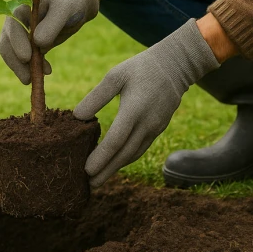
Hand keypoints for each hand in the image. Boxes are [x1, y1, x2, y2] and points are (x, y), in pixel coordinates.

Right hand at [0, 0, 98, 83]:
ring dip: (21, 68)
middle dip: (15, 61)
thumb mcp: (63, 8)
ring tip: (34, 79)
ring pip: (12, 54)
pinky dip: (32, 67)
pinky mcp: (28, 45)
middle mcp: (15, 22)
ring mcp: (20, 34)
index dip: (17, 42)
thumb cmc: (68, 2)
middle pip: (7, 43)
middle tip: (27, 78)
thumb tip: (37, 43)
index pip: (13, 26)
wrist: (74, 6)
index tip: (27, 57)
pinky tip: (46, 71)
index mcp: (20, 8)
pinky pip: (24, 60)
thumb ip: (52, 23)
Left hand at [74, 19, 219, 186]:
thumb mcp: (116, 75)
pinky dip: (126, 159)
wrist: (175, 66)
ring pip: (133, 154)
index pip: (116, 140)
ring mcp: (155, 128)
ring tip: (98, 179)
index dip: (101, 157)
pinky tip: (115, 164)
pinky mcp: (158, 129)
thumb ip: (97, 97)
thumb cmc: (140, 68)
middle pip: (124, 154)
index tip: (86, 170)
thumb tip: (77, 116)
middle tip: (88, 185)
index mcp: (134, 110)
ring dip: (116, 168)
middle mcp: (146, 124)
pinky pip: (141, 149)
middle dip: (106, 171)